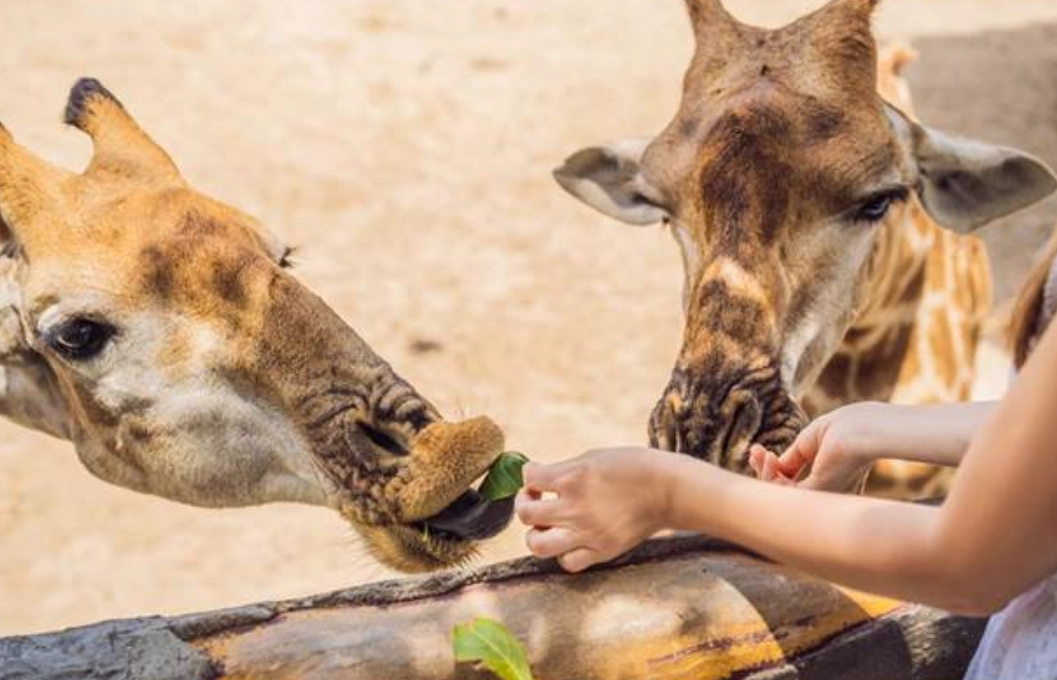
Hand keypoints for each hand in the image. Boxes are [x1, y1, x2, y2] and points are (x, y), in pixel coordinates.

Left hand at [515, 447, 675, 572]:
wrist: (667, 490)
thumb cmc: (633, 467)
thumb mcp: (593, 457)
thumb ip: (565, 469)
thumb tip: (538, 477)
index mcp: (573, 478)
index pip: (530, 479)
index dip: (528, 475)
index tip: (536, 474)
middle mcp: (575, 508)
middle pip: (527, 515)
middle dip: (524, 505)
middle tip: (535, 500)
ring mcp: (587, 533)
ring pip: (538, 545)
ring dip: (535, 535)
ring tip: (544, 526)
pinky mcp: (602, 551)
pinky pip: (568, 563)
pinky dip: (562, 554)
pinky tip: (568, 541)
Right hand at [749, 402, 892, 491]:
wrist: (863, 428)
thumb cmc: (844, 428)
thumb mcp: (810, 443)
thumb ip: (792, 459)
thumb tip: (773, 467)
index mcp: (830, 481)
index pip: (794, 484)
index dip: (772, 469)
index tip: (757, 450)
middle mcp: (826, 493)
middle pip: (785, 492)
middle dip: (763, 472)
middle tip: (753, 451)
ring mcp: (820, 496)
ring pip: (780, 495)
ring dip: (763, 472)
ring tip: (759, 452)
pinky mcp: (815, 495)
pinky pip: (781, 493)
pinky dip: (767, 475)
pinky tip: (766, 457)